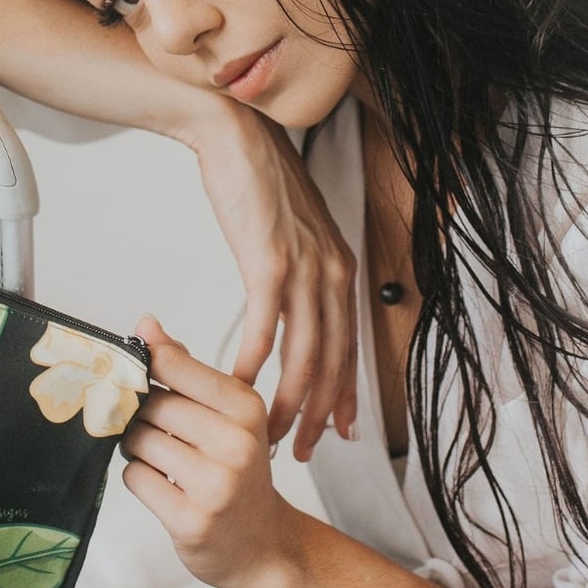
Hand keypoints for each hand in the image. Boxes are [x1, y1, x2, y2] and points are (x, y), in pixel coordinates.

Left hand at [118, 314, 300, 587]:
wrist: (264, 544)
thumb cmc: (238, 472)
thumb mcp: (229, 415)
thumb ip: (187, 369)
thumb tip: (146, 325)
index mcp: (247, 407)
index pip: (174, 364)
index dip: (145, 367)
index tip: (135, 373)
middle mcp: (236, 443)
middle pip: (151, 405)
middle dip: (141, 416)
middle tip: (156, 430)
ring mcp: (215, 485)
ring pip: (138, 442)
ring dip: (137, 448)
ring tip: (161, 459)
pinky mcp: (191, 520)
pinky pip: (135, 479)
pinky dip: (140, 479)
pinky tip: (164, 487)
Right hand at [185, 102, 359, 461]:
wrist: (237, 136)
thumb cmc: (258, 183)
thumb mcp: (295, 233)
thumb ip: (302, 272)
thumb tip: (292, 305)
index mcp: (341, 268)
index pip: (351, 346)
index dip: (344, 395)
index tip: (337, 431)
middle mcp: (333, 273)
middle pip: (333, 362)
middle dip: (317, 414)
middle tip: (301, 451)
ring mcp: (305, 269)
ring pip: (304, 355)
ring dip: (285, 402)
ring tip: (268, 433)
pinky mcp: (270, 263)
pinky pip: (265, 329)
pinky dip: (252, 365)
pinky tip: (239, 387)